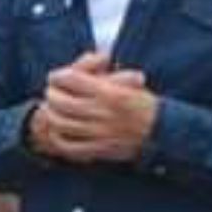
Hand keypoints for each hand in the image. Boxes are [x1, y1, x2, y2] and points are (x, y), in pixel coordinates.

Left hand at [34, 52, 159, 165]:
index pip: (74, 80)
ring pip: (61, 123)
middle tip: (50, 93)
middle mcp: (103, 113)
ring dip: (50, 116)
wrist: (161, 133)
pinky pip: (68, 145)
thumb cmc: (144, 104)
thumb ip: (108, 74)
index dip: (59, 76)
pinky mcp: (97, 150)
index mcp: (112, 93)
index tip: (55, 76)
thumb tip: (89, 62)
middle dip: (51, 95)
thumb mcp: (131, 82)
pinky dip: (56, 138)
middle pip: (62, 102)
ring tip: (49, 110)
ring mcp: (98, 133)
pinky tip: (56, 130)